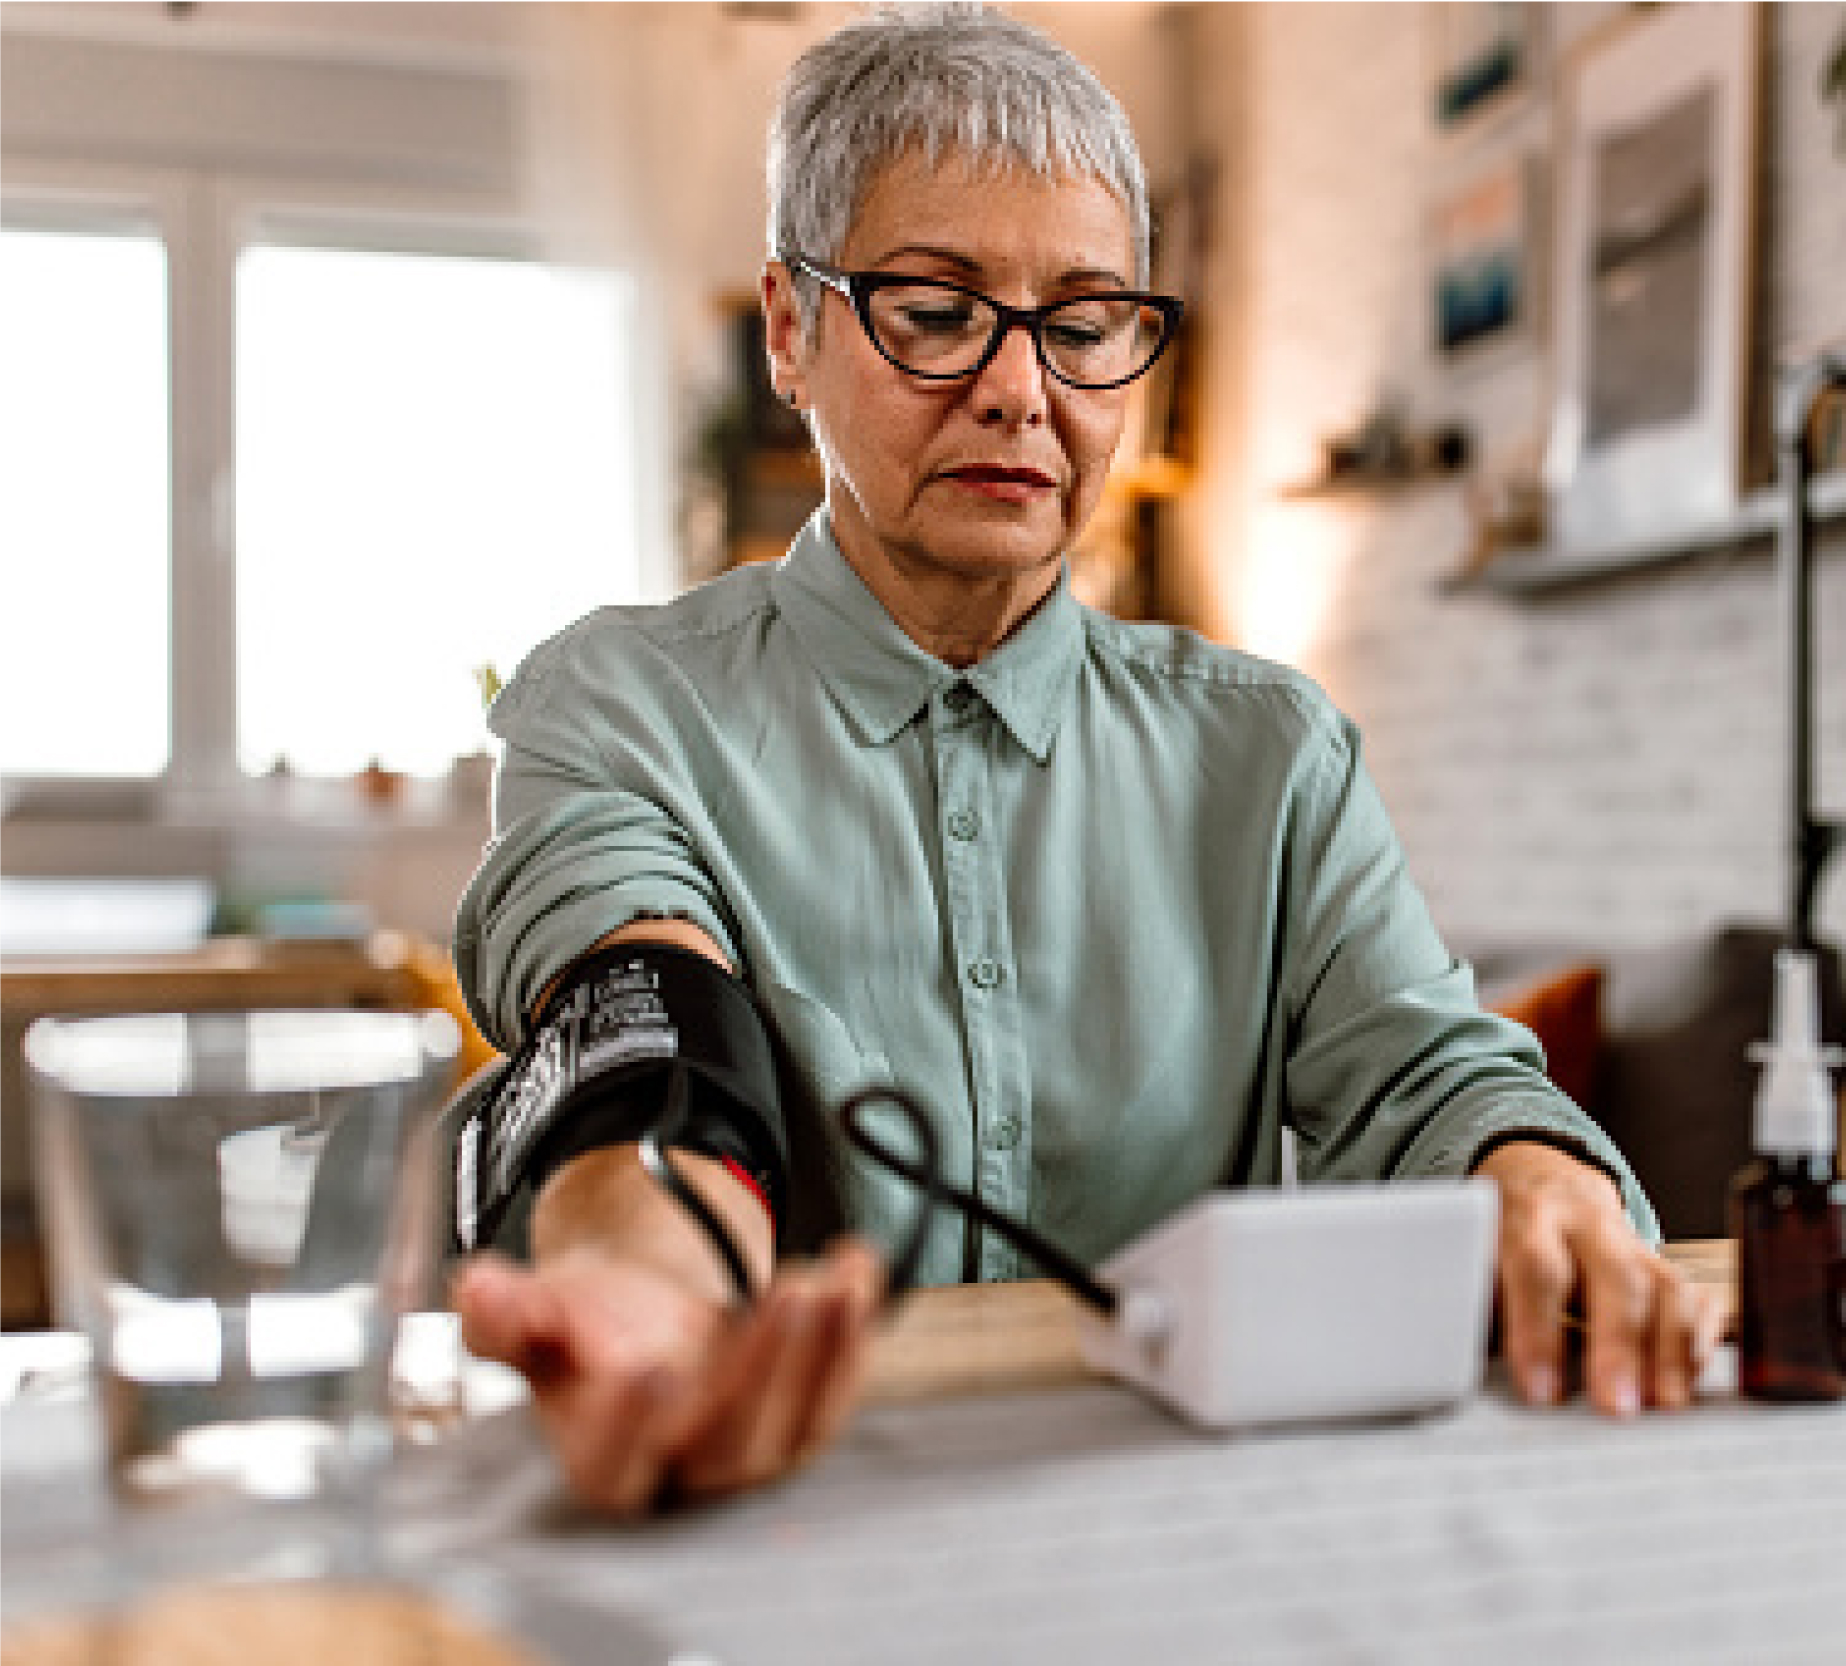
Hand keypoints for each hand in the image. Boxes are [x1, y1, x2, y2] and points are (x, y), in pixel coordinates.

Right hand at [450, 1237, 885, 1514]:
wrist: (639, 1320)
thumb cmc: (584, 1329)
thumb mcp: (535, 1313)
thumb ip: (504, 1311)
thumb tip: (479, 1287)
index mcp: (603, 1458)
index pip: (617, 1466)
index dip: (631, 1425)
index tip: (644, 1364)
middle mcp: (685, 1469)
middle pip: (729, 1445)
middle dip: (762, 1369)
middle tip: (783, 1295)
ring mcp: (753, 1451)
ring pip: (797, 1425)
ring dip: (821, 1350)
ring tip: (827, 1279)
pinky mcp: (804, 1419)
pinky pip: (840, 1388)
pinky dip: (855, 1330)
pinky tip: (859, 1269)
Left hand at [1474, 1140, 1723, 1415]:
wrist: (1539, 1178)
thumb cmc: (1497, 1235)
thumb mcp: (1474, 1251)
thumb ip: (1473, 1298)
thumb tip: (1453, 1359)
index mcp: (1527, 1215)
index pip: (1536, 1268)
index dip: (1538, 1330)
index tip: (1540, 1391)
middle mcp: (1588, 1223)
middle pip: (1616, 1277)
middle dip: (1619, 1345)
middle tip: (1617, 1406)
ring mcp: (1633, 1242)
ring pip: (1666, 1289)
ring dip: (1670, 1352)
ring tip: (1664, 1405)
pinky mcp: (1665, 1264)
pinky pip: (1695, 1300)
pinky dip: (1698, 1342)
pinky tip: (1687, 1382)